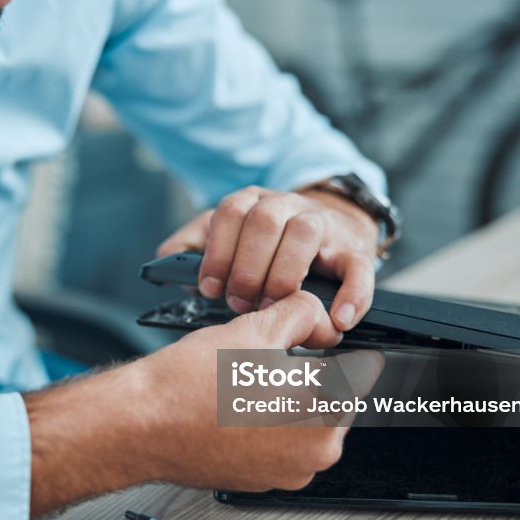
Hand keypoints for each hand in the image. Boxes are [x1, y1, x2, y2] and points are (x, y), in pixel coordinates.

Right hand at [24, 292, 383, 514]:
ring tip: (244, 384)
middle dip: (308, 377)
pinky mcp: (263, 483)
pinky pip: (278, 446)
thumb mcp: (255, 328)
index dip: (329, 347)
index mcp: (325, 412)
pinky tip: (232, 407)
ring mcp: (289, 474)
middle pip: (332, 399)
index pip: (358, 371)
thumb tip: (317, 318)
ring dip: (286, 402)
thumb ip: (302, 314)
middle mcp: (315, 453)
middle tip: (267, 361)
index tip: (311, 342)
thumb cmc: (189, 384)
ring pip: (304, 423)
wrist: (140, 423)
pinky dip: (264, 427)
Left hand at [157, 185, 380, 333]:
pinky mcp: (353, 249)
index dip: (218, 251)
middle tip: (238, 303)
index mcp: (251, 201)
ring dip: (284, 275)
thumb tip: (162, 262)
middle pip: (264, 221)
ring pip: (304, 233)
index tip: (210, 288)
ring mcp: (322, 224)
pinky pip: (357, 267)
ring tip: (272, 308)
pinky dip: (352, 294)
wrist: (327, 229)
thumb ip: (194, 245)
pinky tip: (339, 318)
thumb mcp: (227, 236)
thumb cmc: (267, 244)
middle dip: (247, 267)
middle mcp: (286, 205)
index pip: (230, 212)